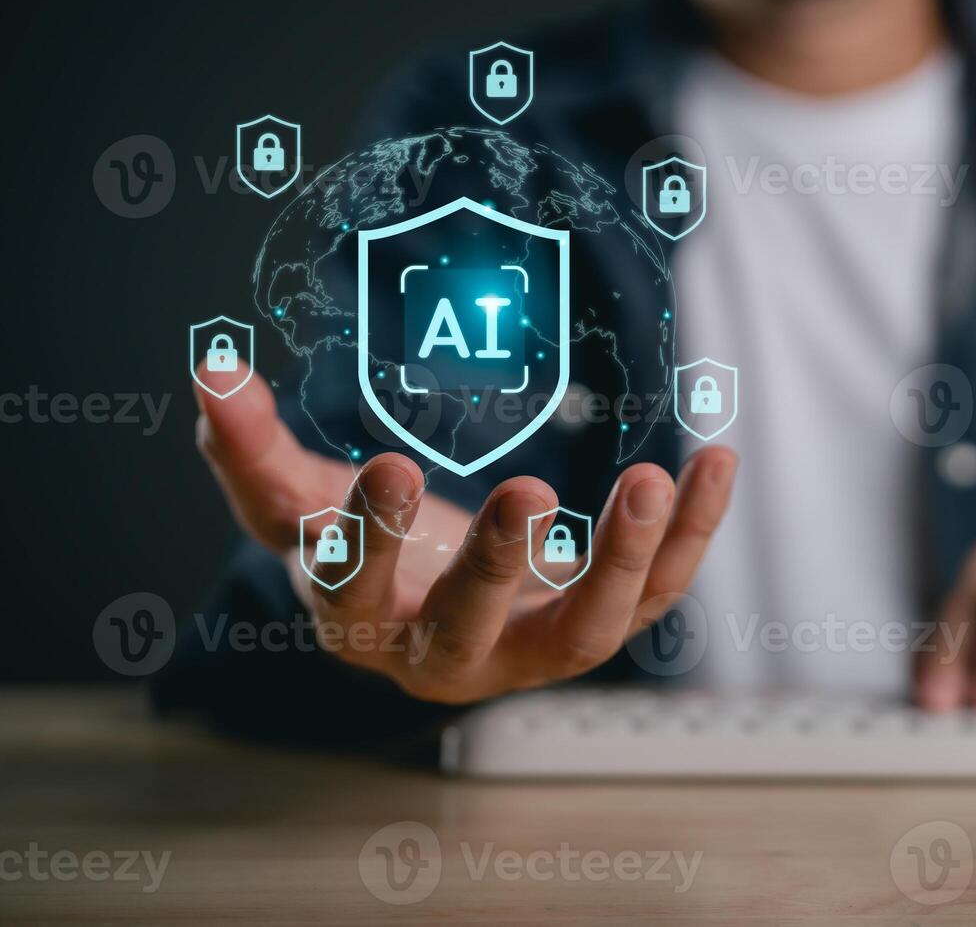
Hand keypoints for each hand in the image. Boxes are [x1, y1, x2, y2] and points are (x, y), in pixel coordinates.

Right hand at [193, 362, 735, 703]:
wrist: (433, 608)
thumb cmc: (361, 555)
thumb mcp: (295, 503)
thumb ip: (248, 447)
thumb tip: (209, 370)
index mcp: (361, 622)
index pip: (355, 590)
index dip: (369, 538)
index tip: (390, 467)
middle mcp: (448, 656)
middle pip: (472, 629)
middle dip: (499, 566)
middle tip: (531, 491)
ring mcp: (532, 652)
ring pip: (587, 634)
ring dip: (623, 560)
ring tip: (651, 477)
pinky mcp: (600, 626)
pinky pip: (658, 593)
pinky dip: (689, 534)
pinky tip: (714, 461)